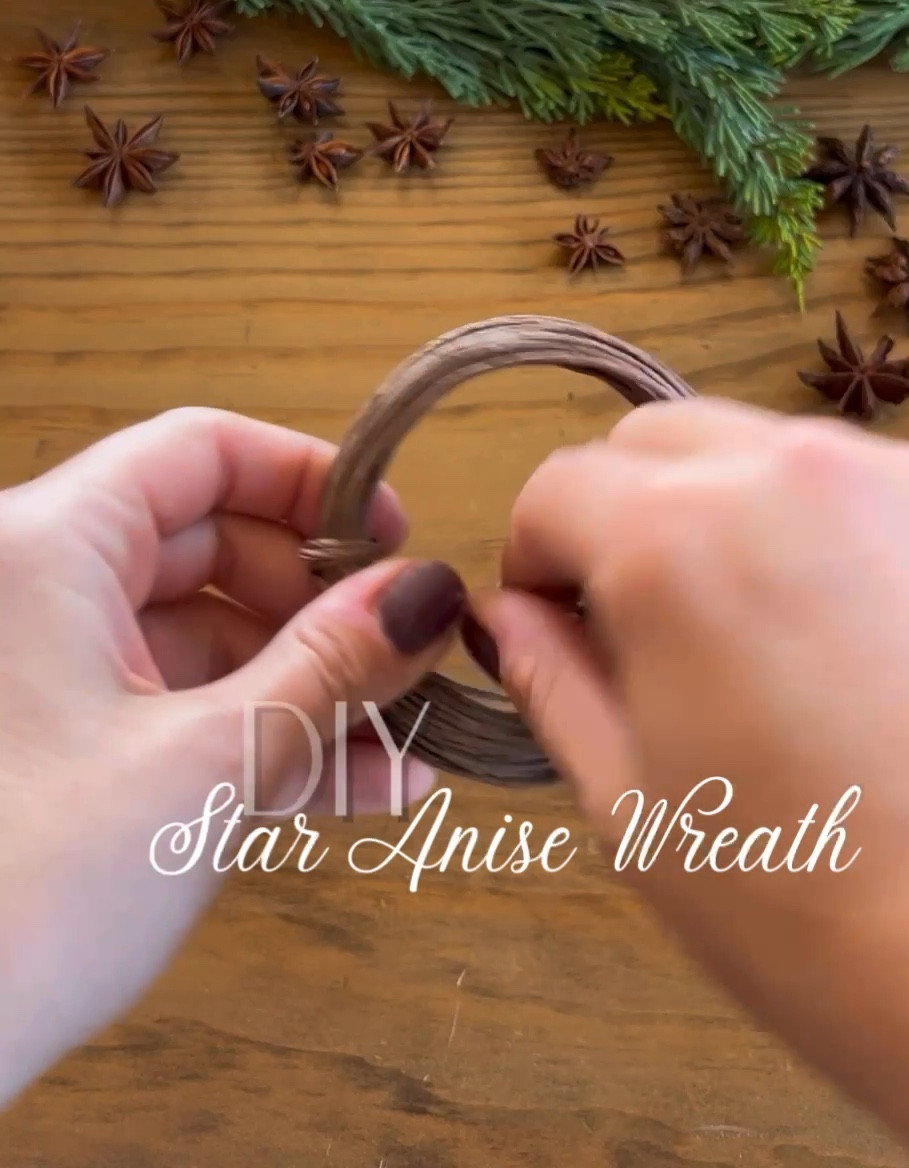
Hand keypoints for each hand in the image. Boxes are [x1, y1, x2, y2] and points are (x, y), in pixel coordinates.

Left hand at [0, 407, 464, 1105]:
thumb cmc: (20, 899)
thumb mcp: (207, 766)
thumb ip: (329, 666)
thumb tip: (426, 594)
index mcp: (45, 549)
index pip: (198, 451)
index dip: (308, 480)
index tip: (394, 537)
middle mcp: (35, 591)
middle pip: (210, 546)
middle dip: (323, 603)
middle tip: (410, 652)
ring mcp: (43, 672)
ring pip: (202, 637)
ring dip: (308, 683)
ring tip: (405, 737)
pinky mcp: (54, 747)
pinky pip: (175, 706)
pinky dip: (258, 733)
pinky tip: (355, 782)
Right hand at [475, 402, 908, 1166]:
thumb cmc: (826, 919)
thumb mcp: (638, 810)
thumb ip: (553, 683)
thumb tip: (512, 616)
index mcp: (681, 541)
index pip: (557, 484)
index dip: (535, 559)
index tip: (555, 621)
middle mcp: (798, 474)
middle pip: (662, 439)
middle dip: (629, 516)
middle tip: (649, 631)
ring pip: (779, 455)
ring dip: (744, 521)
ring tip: (777, 657)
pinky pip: (887, 497)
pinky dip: (853, 547)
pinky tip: (878, 662)